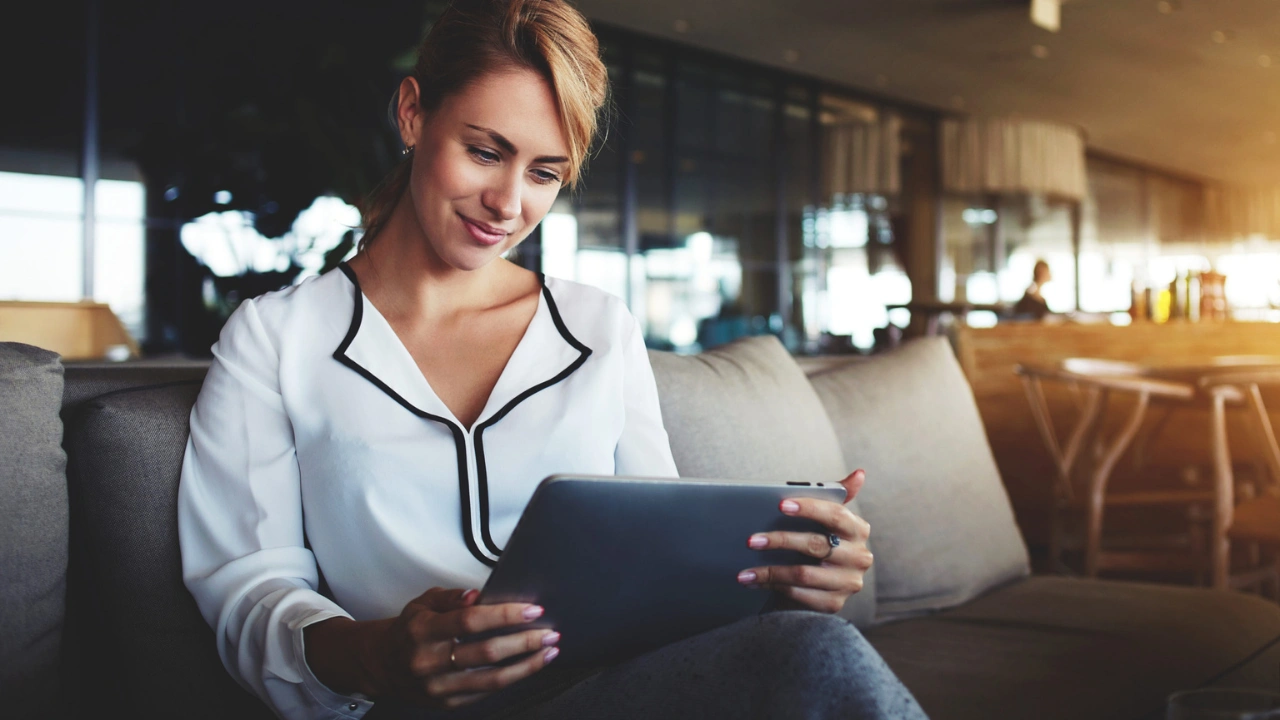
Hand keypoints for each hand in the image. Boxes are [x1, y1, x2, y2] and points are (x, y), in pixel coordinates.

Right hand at [305, 588, 559, 709]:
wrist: (382, 665)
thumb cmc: (410, 630)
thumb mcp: (423, 603)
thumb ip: (451, 597)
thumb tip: (479, 595)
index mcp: (423, 630)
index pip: (470, 620)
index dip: (504, 615)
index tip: (532, 611)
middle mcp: (429, 661)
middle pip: (486, 652)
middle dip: (524, 642)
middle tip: (549, 632)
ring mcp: (438, 687)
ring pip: (492, 679)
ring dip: (527, 665)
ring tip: (549, 651)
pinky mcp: (447, 703)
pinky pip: (486, 693)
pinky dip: (512, 679)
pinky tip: (529, 666)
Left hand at [737, 469, 873, 613]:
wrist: (815, 585)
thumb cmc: (818, 543)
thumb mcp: (825, 519)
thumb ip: (838, 495)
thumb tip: (860, 473)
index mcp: (858, 530)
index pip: (836, 515)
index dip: (809, 508)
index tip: (780, 505)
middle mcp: (860, 557)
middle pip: (816, 545)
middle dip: (780, 540)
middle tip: (752, 540)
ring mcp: (848, 583)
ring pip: (803, 573)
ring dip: (770, 571)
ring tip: (745, 570)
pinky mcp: (834, 604)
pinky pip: (800, 594)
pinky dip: (773, 587)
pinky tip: (754, 582)